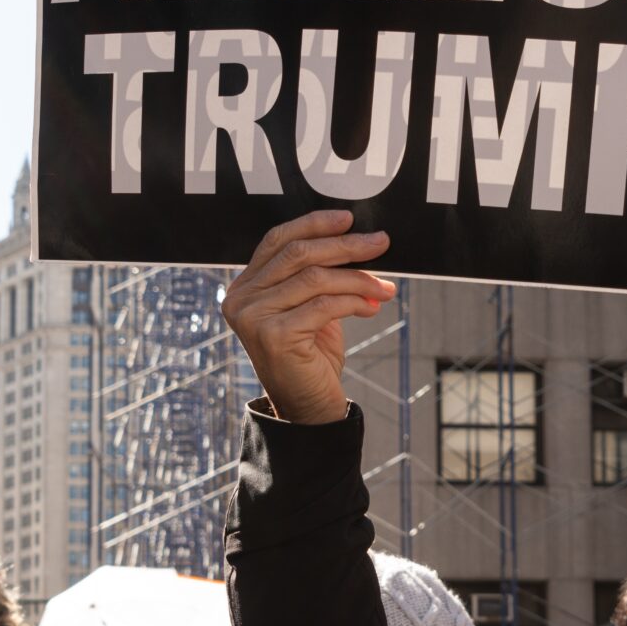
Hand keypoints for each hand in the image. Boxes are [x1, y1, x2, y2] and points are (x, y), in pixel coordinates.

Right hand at [220, 211, 395, 425]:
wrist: (308, 407)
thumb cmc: (311, 356)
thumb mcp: (312, 307)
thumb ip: (318, 274)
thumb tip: (358, 239)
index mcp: (245, 286)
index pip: (277, 240)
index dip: (313, 224)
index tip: (348, 218)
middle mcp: (241, 299)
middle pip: (298, 254)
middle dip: (345, 246)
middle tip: (381, 243)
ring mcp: (253, 317)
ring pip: (315, 278)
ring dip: (358, 279)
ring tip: (385, 287)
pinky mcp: (273, 335)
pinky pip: (324, 305)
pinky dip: (354, 302)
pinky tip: (373, 306)